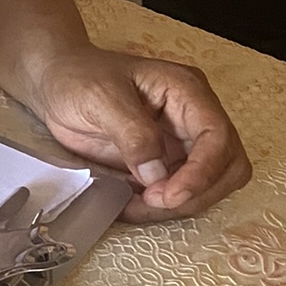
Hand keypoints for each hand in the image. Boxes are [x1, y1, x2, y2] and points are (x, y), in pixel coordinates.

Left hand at [31, 46, 250, 224]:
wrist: (58, 83)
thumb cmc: (78, 77)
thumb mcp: (100, 97)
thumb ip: (132, 133)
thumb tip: (156, 174)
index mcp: (186, 91)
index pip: (218, 137)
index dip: (202, 172)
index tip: (167, 196)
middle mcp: (194, 117)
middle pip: (228, 166)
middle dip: (196, 193)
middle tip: (151, 202)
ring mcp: (183, 142)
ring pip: (209, 186)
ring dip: (178, 205)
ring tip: (135, 206)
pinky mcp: (167, 163)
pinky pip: (180, 193)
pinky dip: (161, 207)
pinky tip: (131, 205)